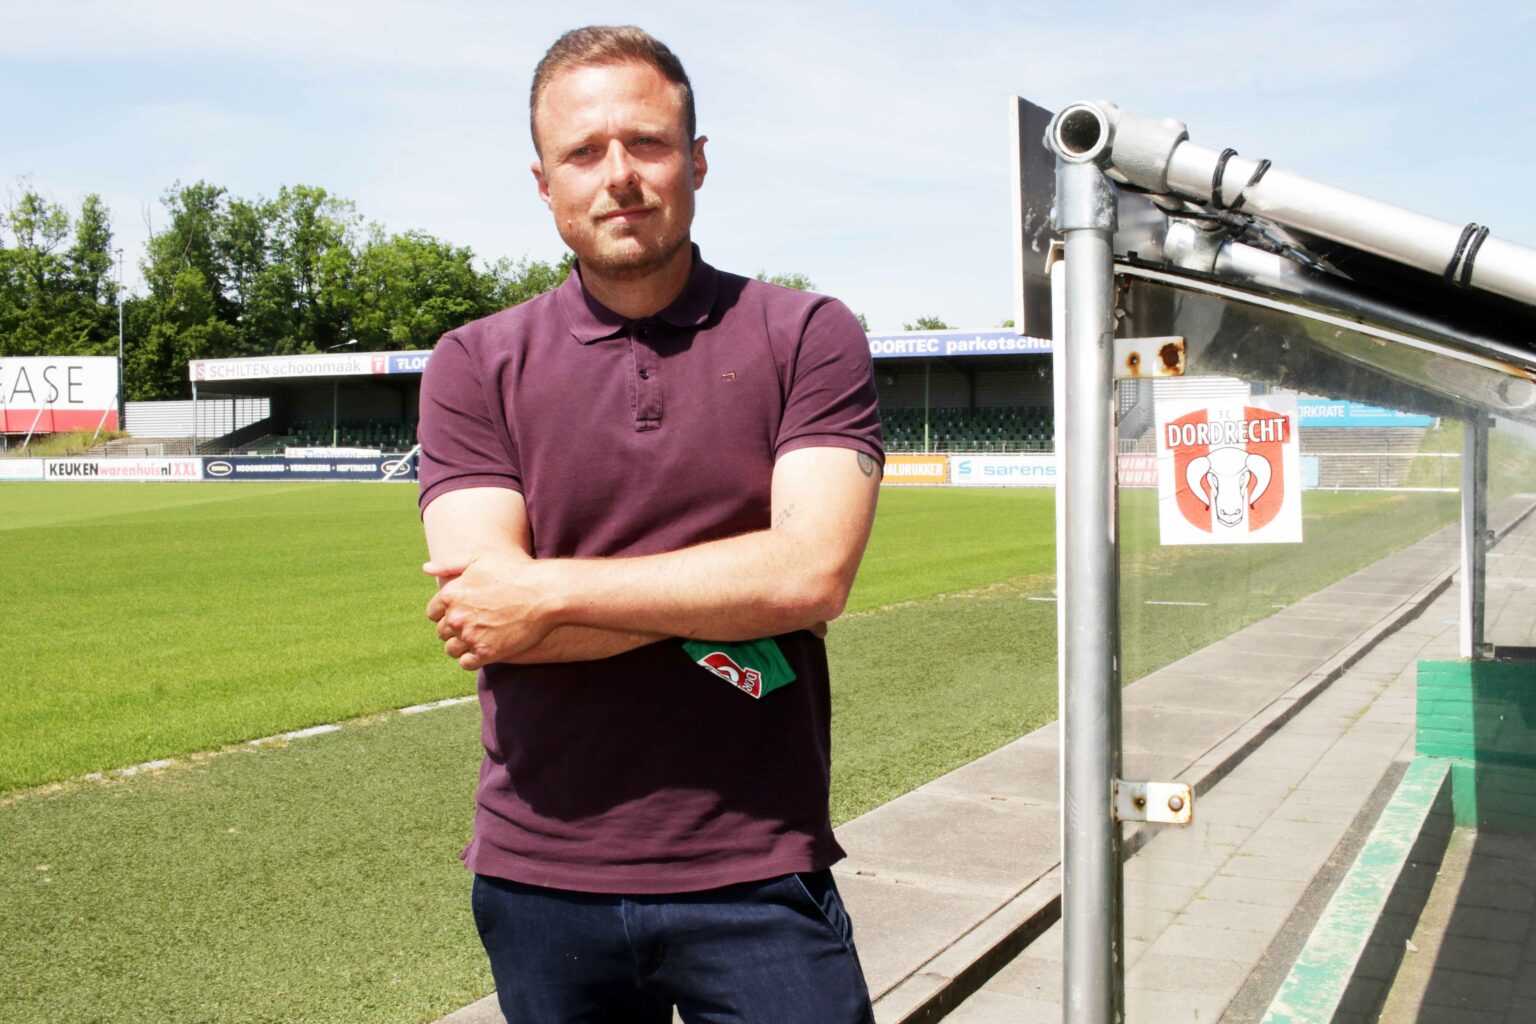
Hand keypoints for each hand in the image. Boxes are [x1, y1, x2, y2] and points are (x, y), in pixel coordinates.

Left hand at [424, 549, 561, 669]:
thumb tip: (426, 569)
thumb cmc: (515, 571)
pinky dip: (472, 658)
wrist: (545, 593)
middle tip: (474, 624)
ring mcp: (471, 636)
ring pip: (452, 649)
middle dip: (454, 629)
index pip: (433, 612)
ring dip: (461, 645)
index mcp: (450, 594)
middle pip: (442, 631)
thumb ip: (450, 564)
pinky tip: (484, 650)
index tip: (462, 612)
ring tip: (478, 638)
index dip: (446, 612)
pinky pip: (467, 663)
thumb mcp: (480, 557)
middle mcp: (456, 617)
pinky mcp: (487, 653)